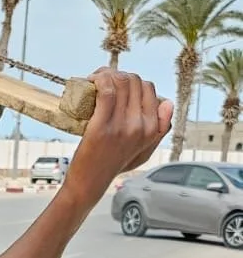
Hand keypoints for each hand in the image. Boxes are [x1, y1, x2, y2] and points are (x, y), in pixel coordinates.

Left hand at [64, 68, 172, 207]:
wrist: (89, 183)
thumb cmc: (112, 166)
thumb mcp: (143, 151)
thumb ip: (159, 130)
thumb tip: (168, 103)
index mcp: (152, 129)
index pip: (149, 89)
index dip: (132, 81)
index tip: (116, 85)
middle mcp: (141, 126)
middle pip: (134, 81)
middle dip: (117, 74)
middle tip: (100, 81)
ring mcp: (122, 126)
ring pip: (121, 81)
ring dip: (104, 74)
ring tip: (93, 81)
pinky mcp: (102, 127)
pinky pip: (106, 90)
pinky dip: (99, 79)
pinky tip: (91, 82)